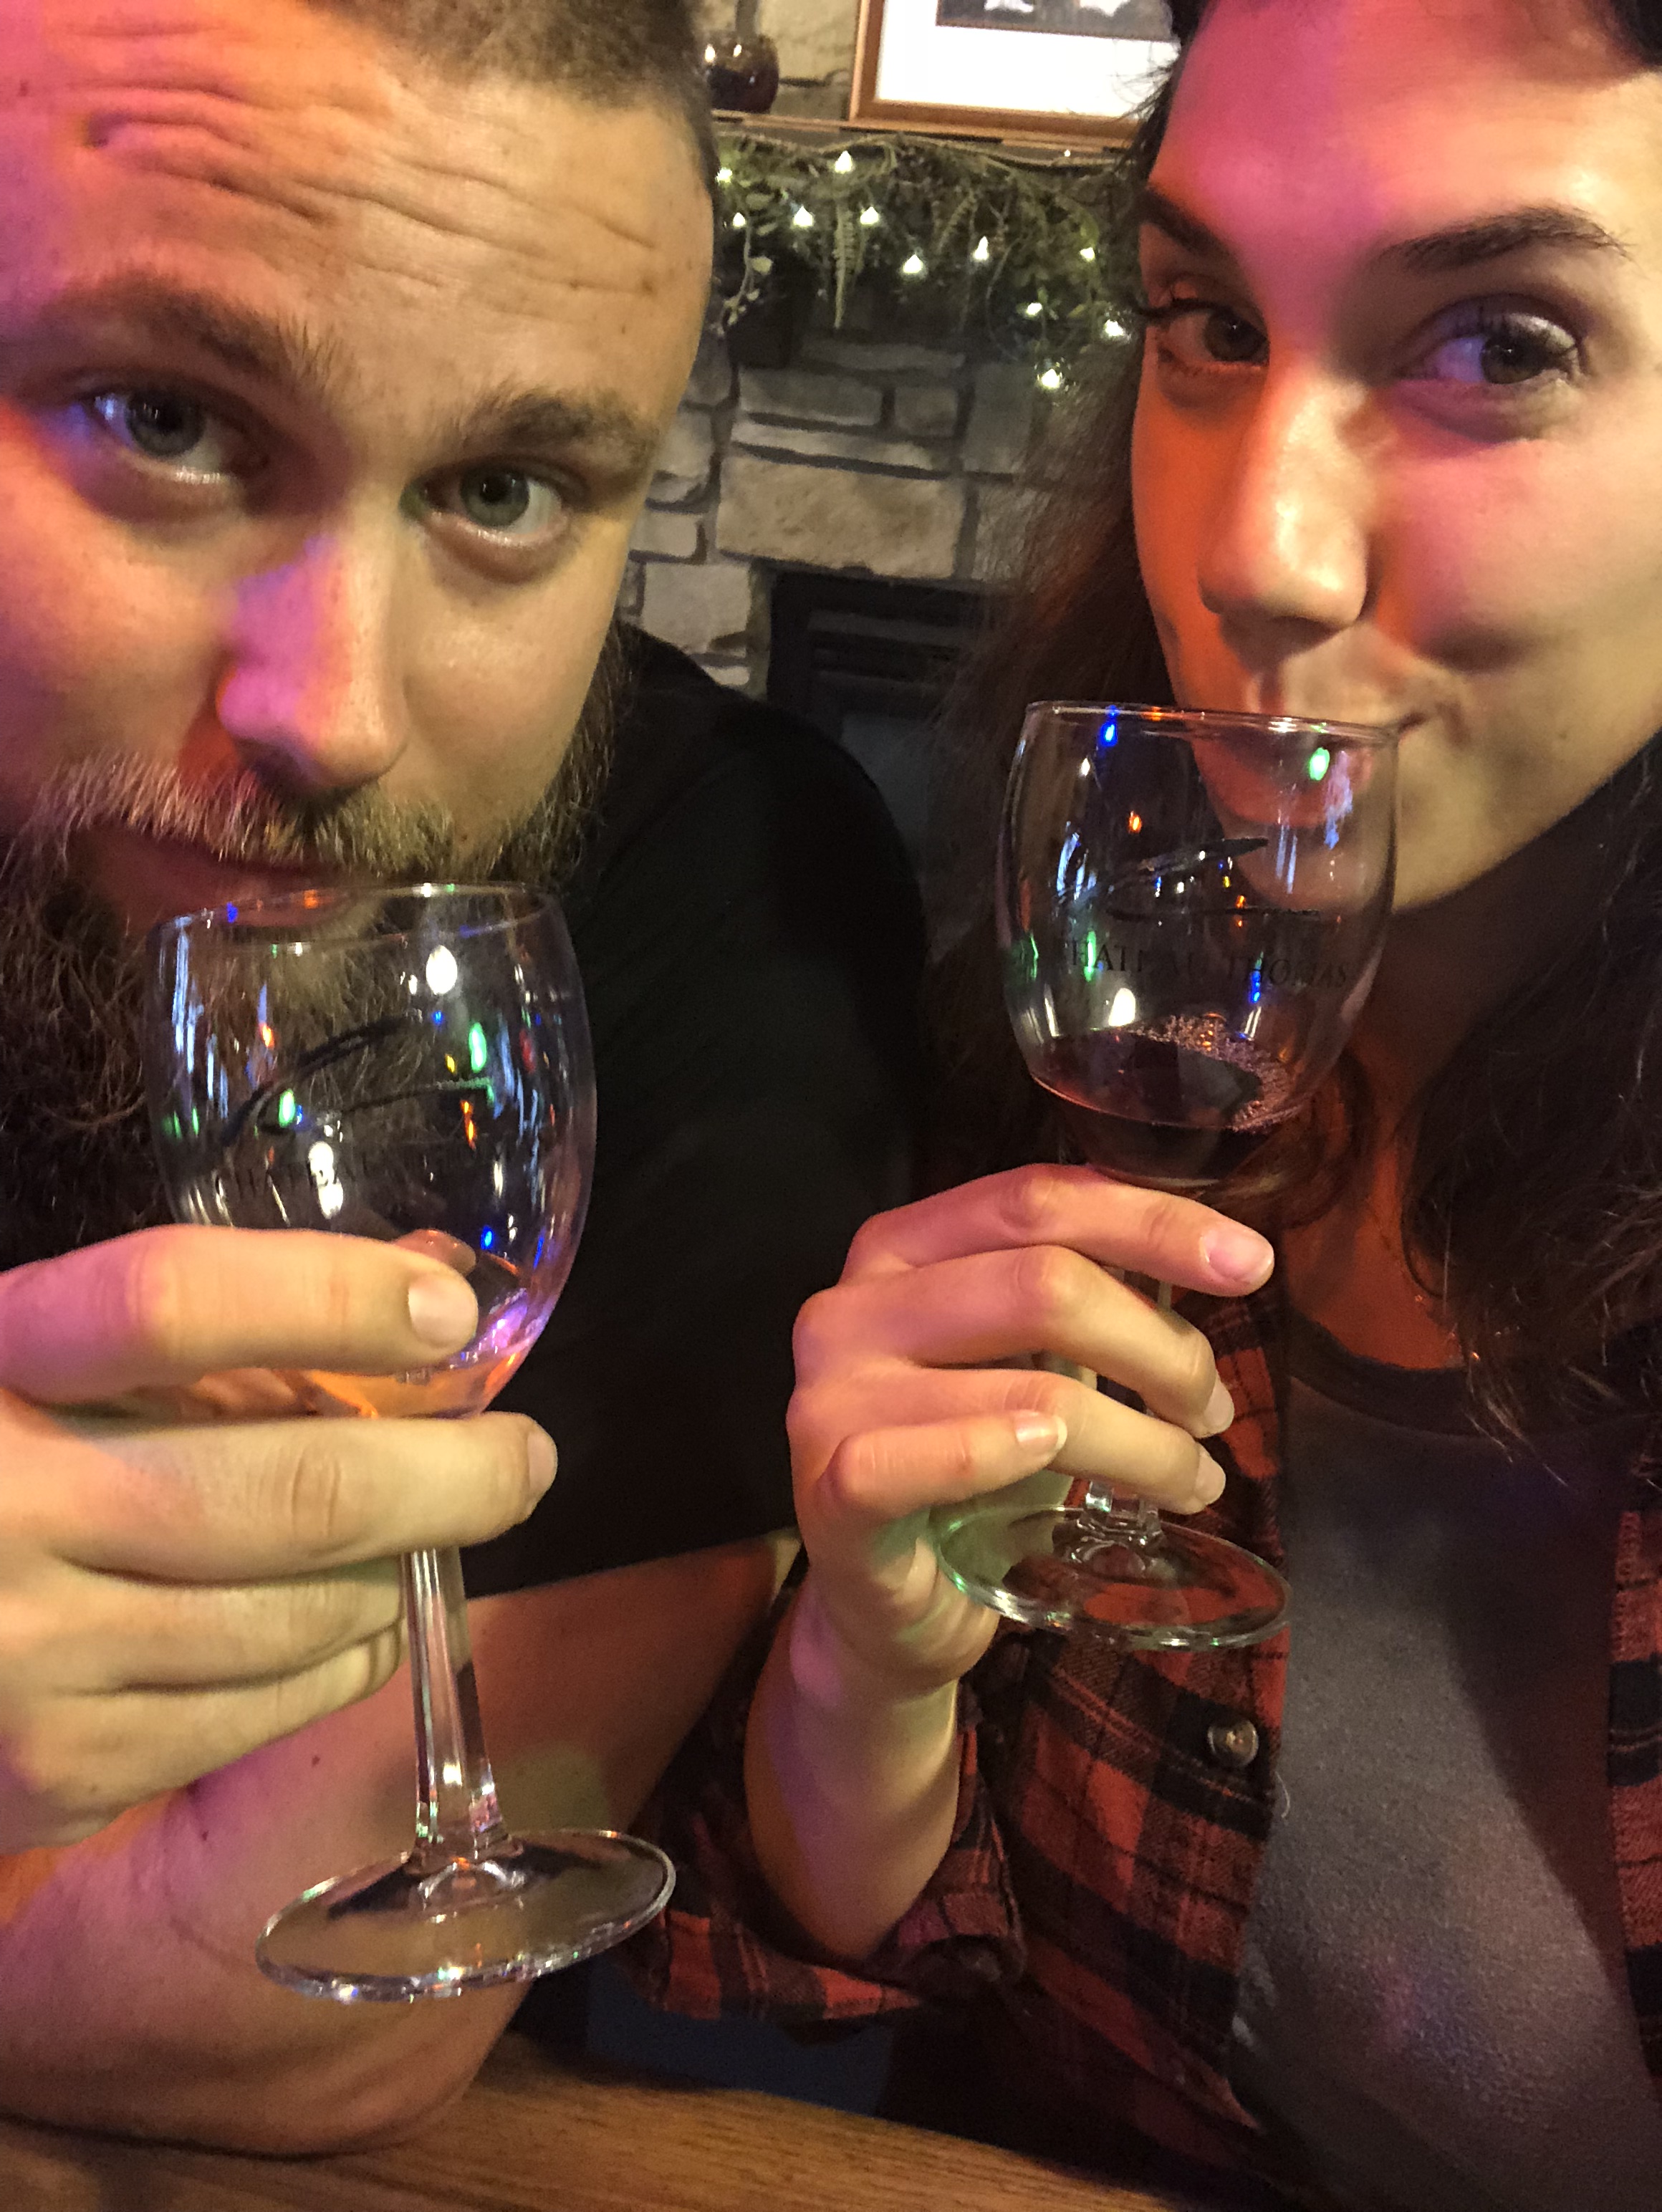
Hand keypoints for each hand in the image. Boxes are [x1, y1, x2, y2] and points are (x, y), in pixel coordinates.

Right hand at [0, 1226, 554, 1851]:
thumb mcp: (37, 1359)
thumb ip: (206, 1323)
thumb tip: (425, 1273)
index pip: (172, 1303)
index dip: (330, 1297)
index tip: (448, 1308)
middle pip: (290, 1492)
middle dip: (450, 1478)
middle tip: (525, 1457)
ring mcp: (22, 1659)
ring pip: (298, 1618)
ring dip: (397, 1574)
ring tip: (427, 1535)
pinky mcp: (47, 1774)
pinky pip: (255, 1715)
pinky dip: (338, 1664)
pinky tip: (349, 1623)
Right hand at [786, 1166, 1274, 1697]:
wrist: (893, 1608)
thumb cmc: (972, 1471)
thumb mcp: (1024, 1361)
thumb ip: (1082, 1299)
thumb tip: (1219, 1262)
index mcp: (898, 1250)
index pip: (1034, 1200)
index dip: (1152, 1224)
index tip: (1249, 1266)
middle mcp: (851, 1307)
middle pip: (1044, 1284)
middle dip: (1162, 1351)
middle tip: (1212, 1411)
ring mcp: (828, 1398)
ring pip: (1030, 1393)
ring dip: (1142, 1445)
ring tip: (1190, 1479)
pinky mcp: (828, 1494)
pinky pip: (917, 1463)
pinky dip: (1001, 1461)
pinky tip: (1067, 1485)